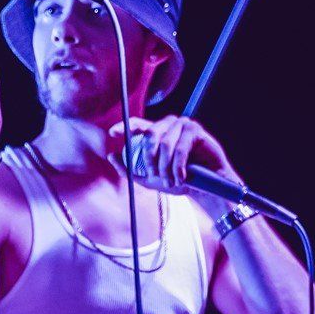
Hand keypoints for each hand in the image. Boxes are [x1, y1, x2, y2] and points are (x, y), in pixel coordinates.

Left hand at [108, 113, 239, 196]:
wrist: (203, 188)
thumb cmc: (177, 180)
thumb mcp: (148, 179)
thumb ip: (129, 169)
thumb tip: (111, 156)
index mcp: (156, 133)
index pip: (138, 125)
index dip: (125, 126)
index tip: (112, 133)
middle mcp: (168, 125)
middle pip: (150, 135)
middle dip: (149, 158)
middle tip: (152, 175)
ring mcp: (183, 125)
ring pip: (166, 144)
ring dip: (166, 167)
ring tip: (171, 182)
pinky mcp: (196, 131)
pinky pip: (181, 148)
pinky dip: (178, 166)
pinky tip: (181, 177)